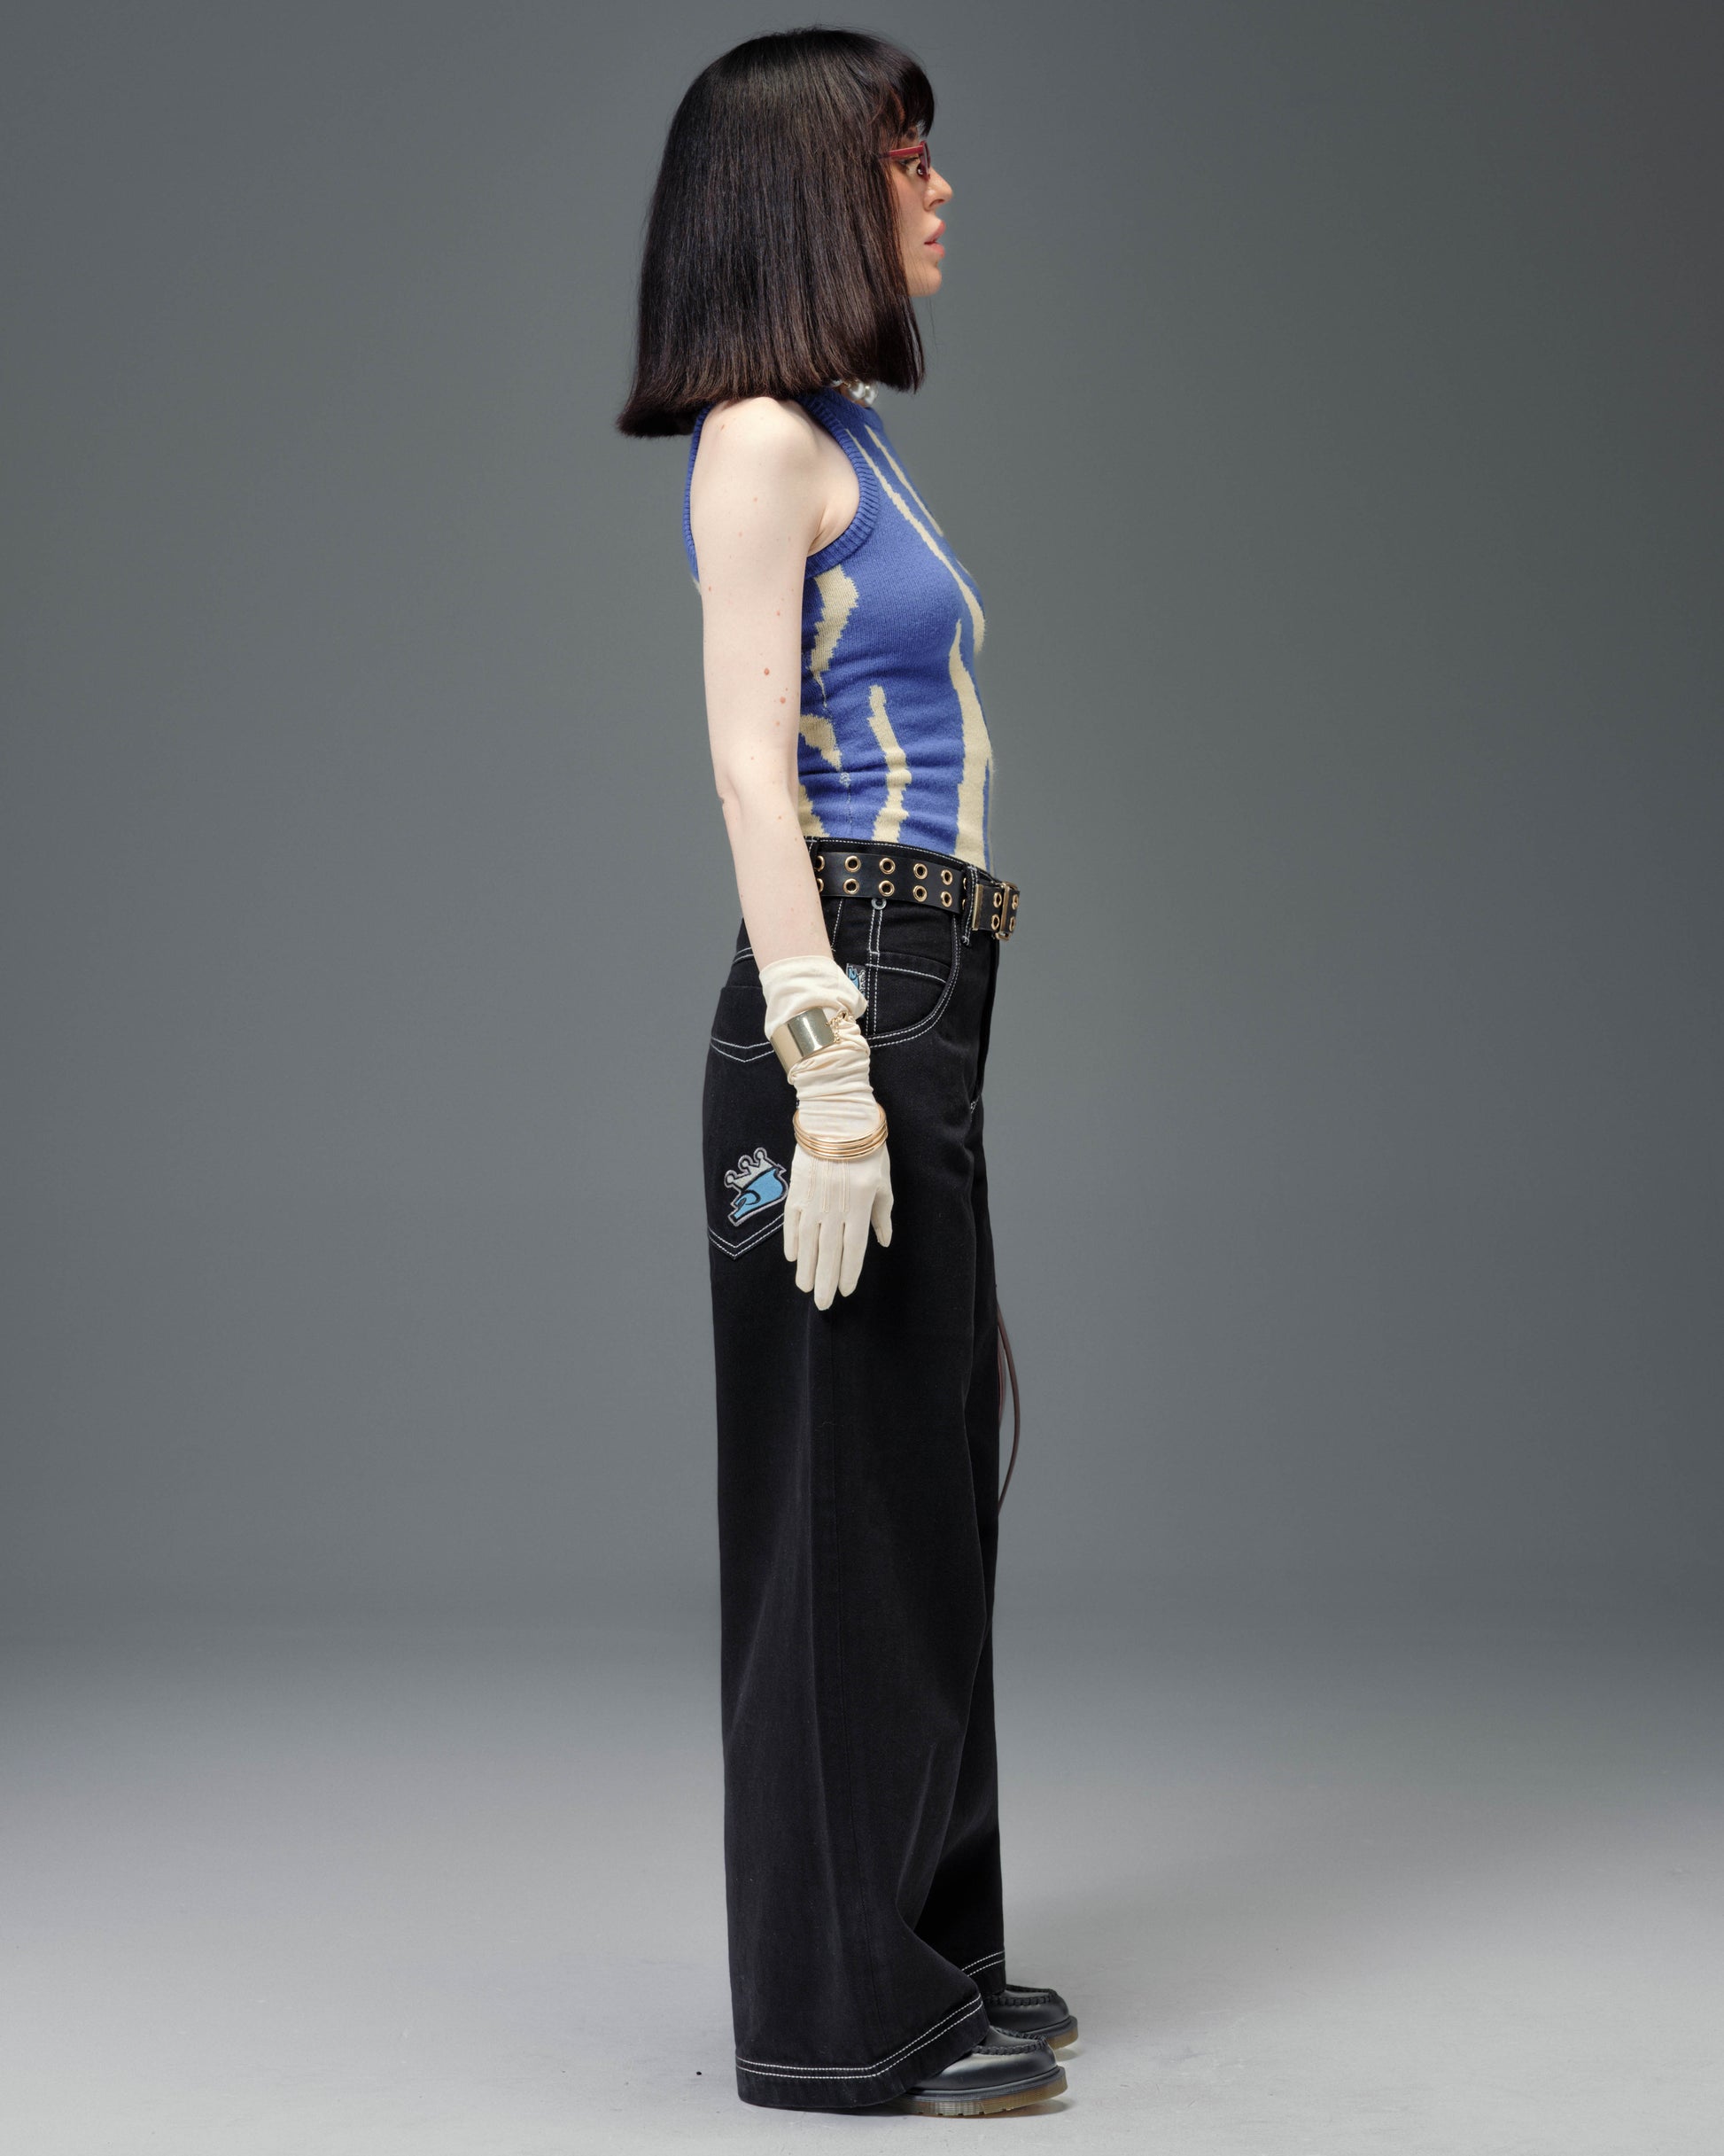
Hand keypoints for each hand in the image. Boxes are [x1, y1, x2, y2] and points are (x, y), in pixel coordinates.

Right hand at [782, 1016, 893, 1308]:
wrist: (836, 1114)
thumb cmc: (868, 1145)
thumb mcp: (884, 1178)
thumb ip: (883, 1212)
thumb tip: (882, 1241)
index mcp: (860, 1203)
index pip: (854, 1247)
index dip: (849, 1272)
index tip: (845, 1291)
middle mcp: (835, 1205)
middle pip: (829, 1251)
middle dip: (825, 1280)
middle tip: (822, 1304)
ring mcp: (813, 1198)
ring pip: (808, 1241)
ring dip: (806, 1267)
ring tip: (805, 1288)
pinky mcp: (797, 1188)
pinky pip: (792, 1221)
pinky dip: (792, 1240)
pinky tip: (793, 1258)